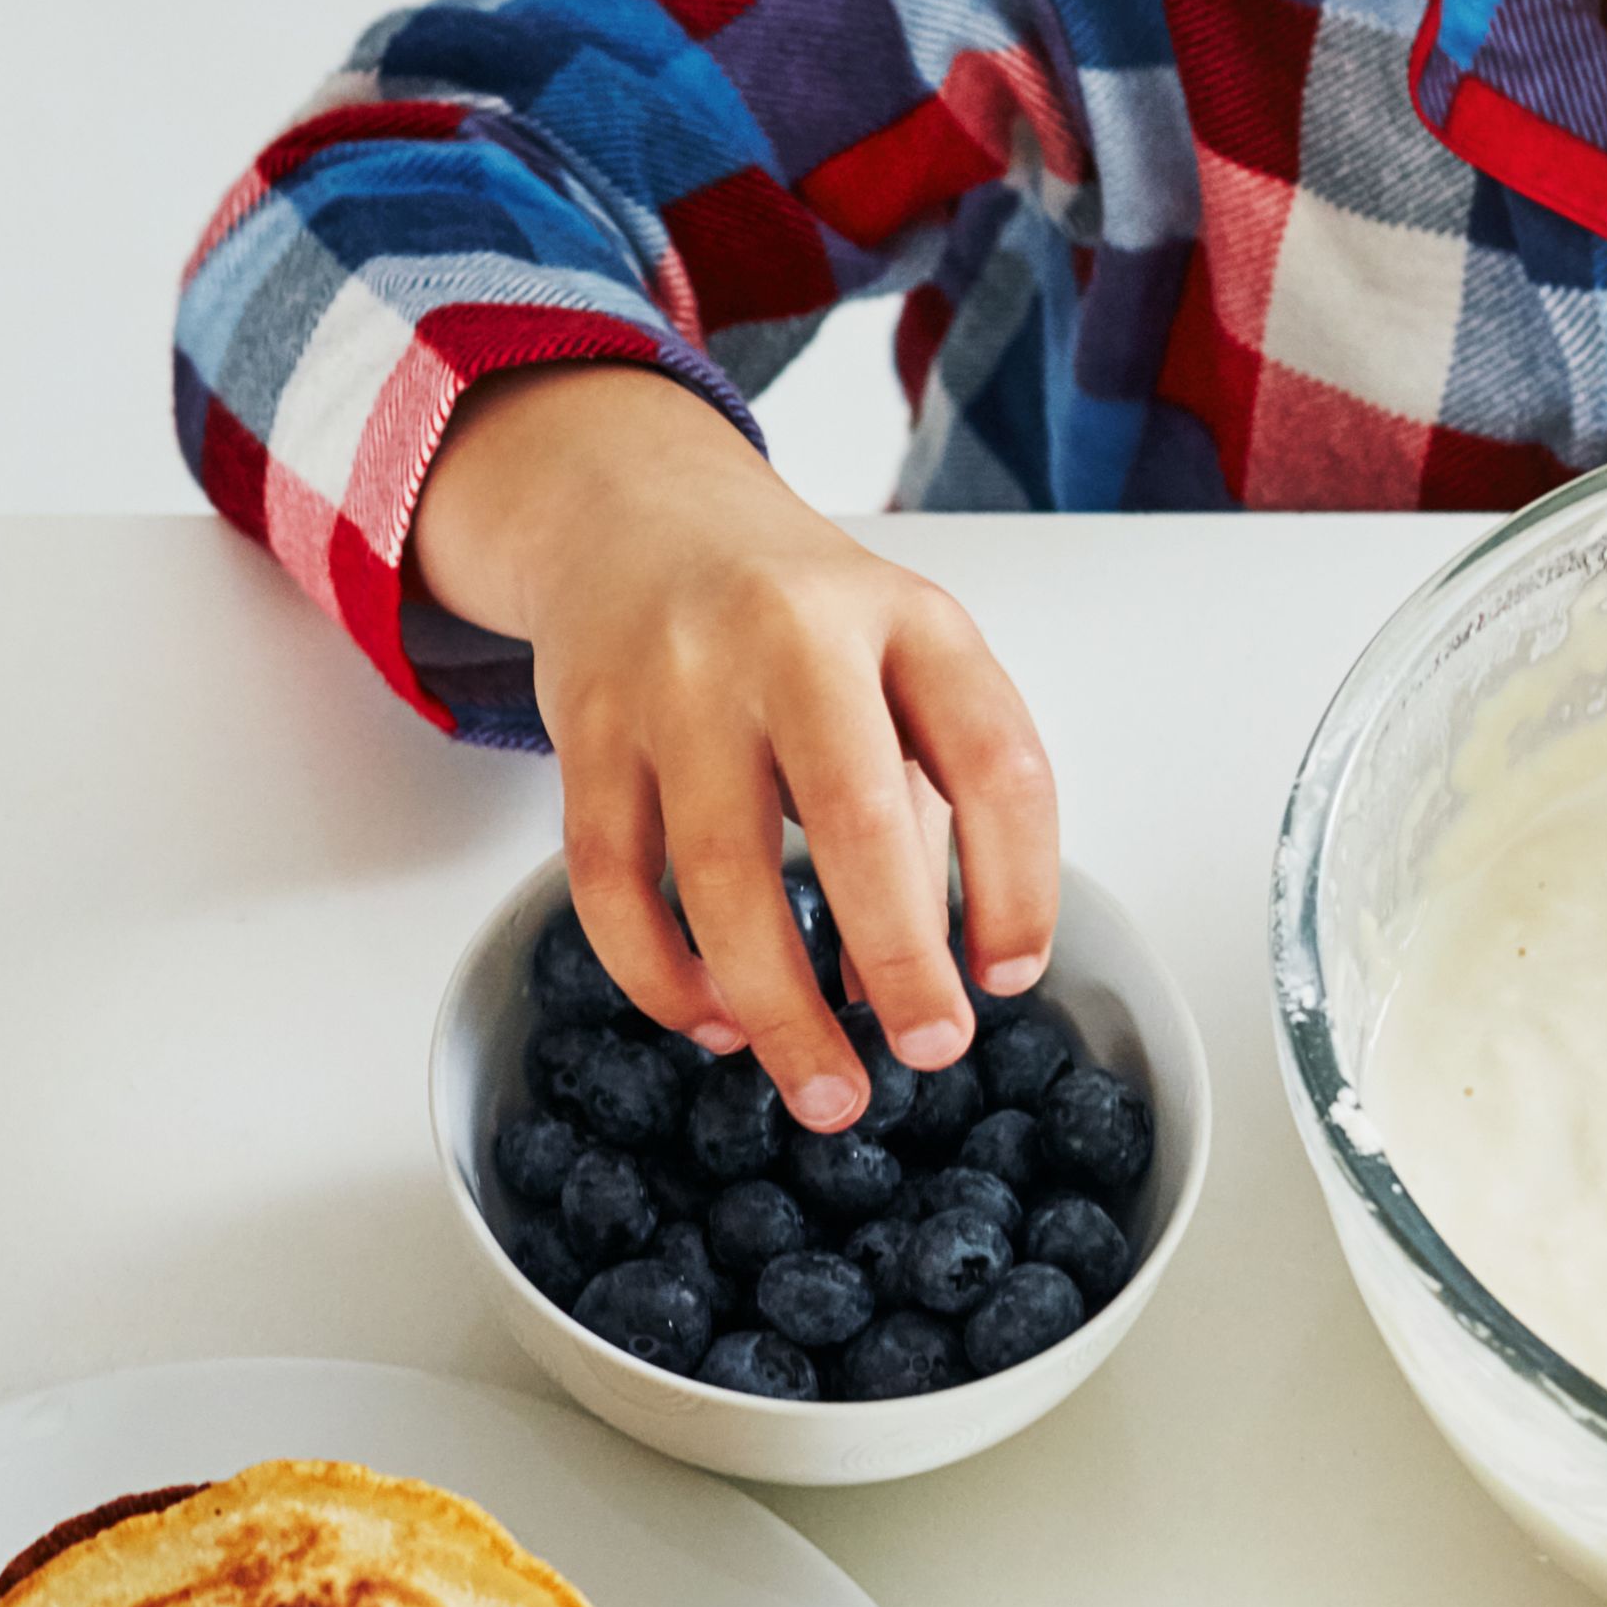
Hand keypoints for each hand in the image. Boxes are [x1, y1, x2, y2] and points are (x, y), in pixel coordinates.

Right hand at [405, 364, 1057, 1120]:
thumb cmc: (792, 619)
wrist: (635, 516)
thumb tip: (918, 985)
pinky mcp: (586, 730)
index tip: (1010, 977)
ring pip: (720, 869)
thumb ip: (927, 808)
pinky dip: (661, 975)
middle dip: (901, 958)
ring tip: (822, 1090)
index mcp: (908, 619)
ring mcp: (676, 681)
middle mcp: (792, 637)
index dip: (1020, 884)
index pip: (995, 758)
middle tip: (929, 1051)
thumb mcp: (897, 666)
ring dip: (776, 1004)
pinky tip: (711, 1020)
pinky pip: (611, 882)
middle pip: (855, 815)